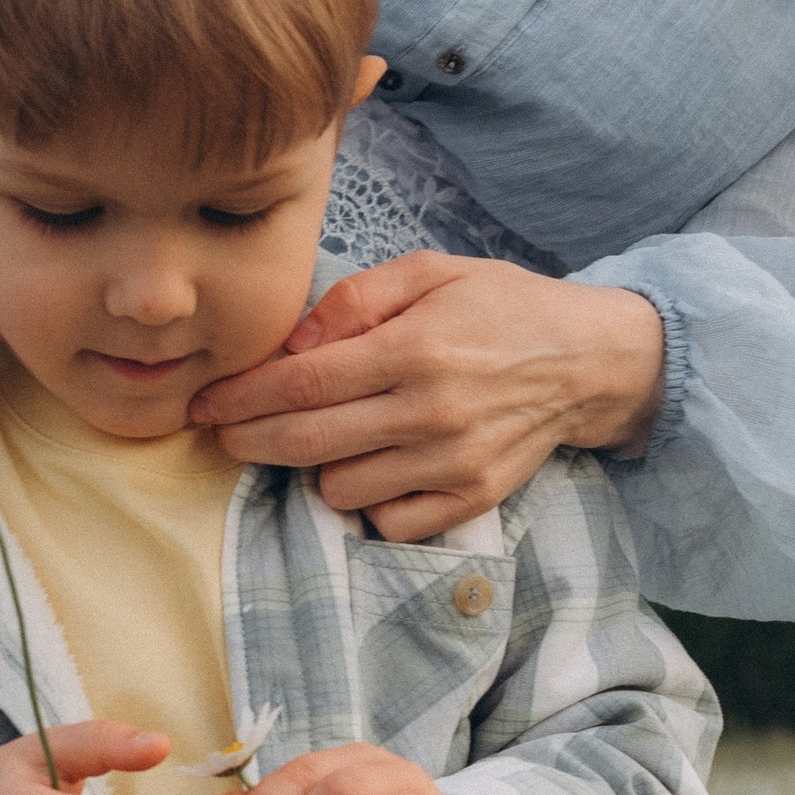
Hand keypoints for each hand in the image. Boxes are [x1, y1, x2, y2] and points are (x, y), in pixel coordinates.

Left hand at [188, 252, 665, 540]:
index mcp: (416, 349)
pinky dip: (366, 503)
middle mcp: (431, 412)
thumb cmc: (502, 307)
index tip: (206, 404)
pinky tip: (371, 470)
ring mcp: (452, 464)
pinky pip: (389, 523)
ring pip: (340, 490)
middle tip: (227, 435)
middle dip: (250, 441)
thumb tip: (293, 344)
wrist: (589, 361)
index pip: (301, 384)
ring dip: (314, 469)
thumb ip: (354, 299)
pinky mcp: (471, 500)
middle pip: (307, 442)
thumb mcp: (430, 272)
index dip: (240, 398)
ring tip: (323, 440)